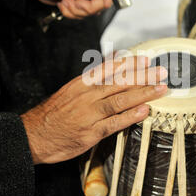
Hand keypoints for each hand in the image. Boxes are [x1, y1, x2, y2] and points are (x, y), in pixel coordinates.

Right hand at [21, 57, 167, 163]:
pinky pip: (113, 123)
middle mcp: (86, 95)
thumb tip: (114, 65)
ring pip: (119, 100)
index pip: (110, 68)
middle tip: (162, 72)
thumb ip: (92, 80)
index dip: (131, 63)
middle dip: (143, 76)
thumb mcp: (70, 90)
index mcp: (82, 83)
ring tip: (161, 89)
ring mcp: (88, 114)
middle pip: (119, 82)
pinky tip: (144, 111)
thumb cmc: (54, 114)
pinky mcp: (90, 132)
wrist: (33, 135)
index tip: (147, 60)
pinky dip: (130, 116)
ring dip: (142, 94)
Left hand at [25, 0, 112, 18]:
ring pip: (92, 10)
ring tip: (64, 1)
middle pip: (102, 1)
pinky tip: (63, 4)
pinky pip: (83, 14)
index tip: (98, 1)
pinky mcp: (81, 2)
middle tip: (72, 2)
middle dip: (86, 7)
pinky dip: (72, 13)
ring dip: (76, 10)